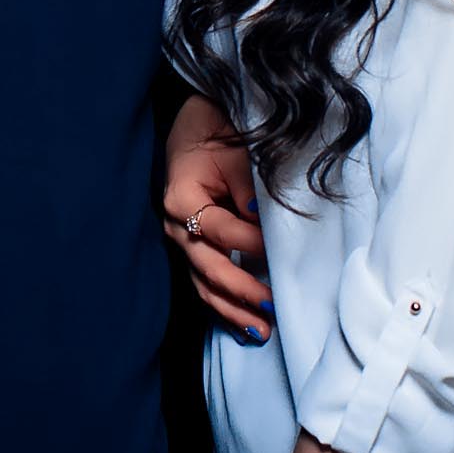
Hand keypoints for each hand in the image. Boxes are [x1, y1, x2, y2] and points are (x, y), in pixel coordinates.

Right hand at [161, 94, 271, 342]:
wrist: (201, 120)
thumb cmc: (219, 131)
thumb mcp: (237, 153)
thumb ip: (250, 192)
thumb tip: (267, 227)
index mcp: (181, 199)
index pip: (219, 230)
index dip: (249, 242)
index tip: (276, 250)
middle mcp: (177, 225)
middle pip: (208, 267)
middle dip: (240, 292)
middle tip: (271, 308)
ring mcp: (183, 239)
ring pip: (205, 284)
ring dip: (233, 310)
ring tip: (261, 332)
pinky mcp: (194, 247)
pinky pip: (207, 282)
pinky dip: (226, 304)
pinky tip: (245, 325)